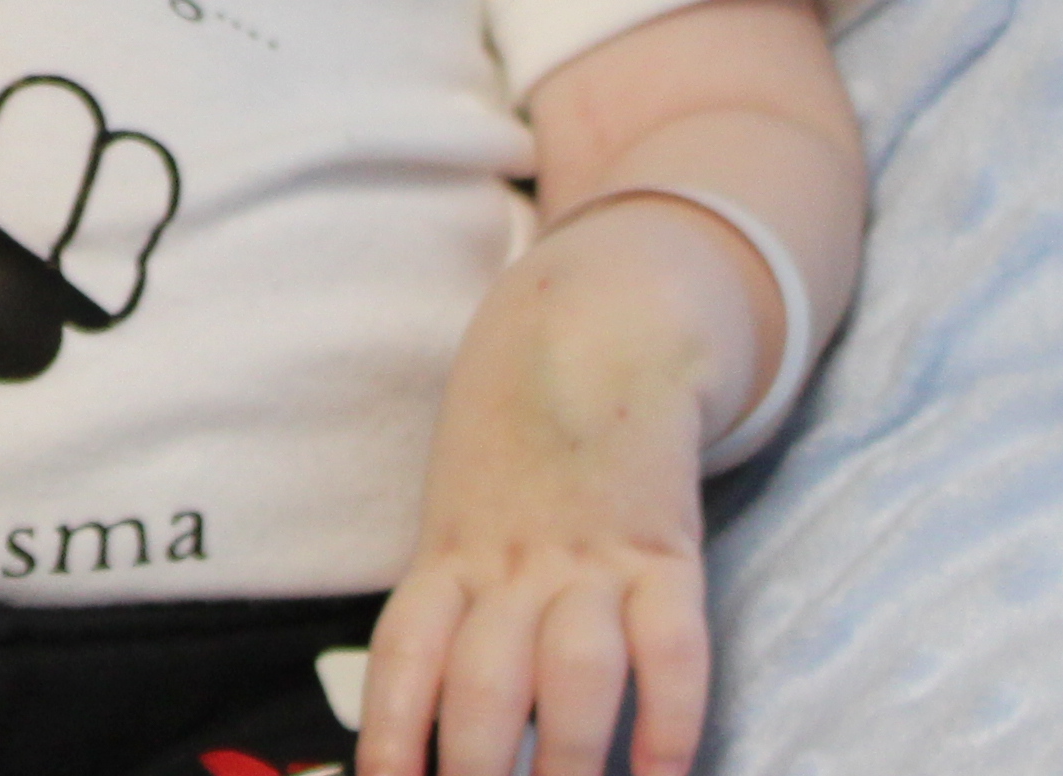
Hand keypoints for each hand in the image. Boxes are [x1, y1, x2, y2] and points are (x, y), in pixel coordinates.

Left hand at [356, 240, 724, 775]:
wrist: (595, 331)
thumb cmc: (514, 459)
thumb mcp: (457, 519)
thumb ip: (448, 611)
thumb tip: (423, 729)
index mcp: (447, 557)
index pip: (406, 655)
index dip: (390, 731)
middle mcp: (514, 563)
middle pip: (485, 681)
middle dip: (478, 767)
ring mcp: (593, 558)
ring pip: (576, 671)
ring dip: (571, 757)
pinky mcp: (666, 552)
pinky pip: (673, 642)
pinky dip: (671, 715)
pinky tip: (663, 772)